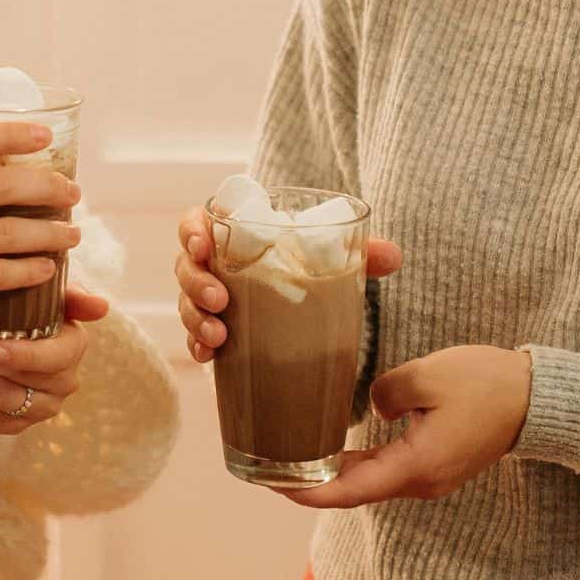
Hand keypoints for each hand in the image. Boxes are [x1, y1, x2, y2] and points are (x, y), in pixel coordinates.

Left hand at [0, 286, 109, 434]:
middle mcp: (65, 380)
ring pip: (3, 402)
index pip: (57, 358)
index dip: (26, 357)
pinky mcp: (19, 425)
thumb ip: (69, 294)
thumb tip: (101, 306)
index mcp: (73, 345)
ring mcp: (44, 407)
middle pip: (24, 382)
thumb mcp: (39, 293)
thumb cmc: (18, 309)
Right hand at [174, 205, 403, 361]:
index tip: (204, 245)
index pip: (197, 222)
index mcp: (235, 235)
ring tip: (219, 337)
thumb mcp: (333, 260)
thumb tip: (393, 256)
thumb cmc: (310, 269)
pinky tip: (209, 357)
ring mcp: (210, 298)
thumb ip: (361, 252)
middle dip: (196, 283)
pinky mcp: (213, 329)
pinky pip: (194, 337)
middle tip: (220, 300)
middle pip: (186, 265)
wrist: (307, 307)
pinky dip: (197, 346)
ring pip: (187, 302)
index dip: (192, 231)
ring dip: (196, 318)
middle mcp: (216, 264)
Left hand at [282, 345, 531, 508]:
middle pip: (352, 491)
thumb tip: (371, 407)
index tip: (267, 481)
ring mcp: (429, 476)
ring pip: (367, 480)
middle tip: (265, 464)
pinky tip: (330, 445)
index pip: (347, 491)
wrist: (538, 397)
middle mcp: (420, 482)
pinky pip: (385, 469)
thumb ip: (385, 392)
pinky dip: (354, 462)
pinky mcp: (434, 463)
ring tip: (289, 454)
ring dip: (330, 473)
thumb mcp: (427, 375)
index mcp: (415, 467)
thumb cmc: (487, 384)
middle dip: (307, 482)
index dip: (303, 491)